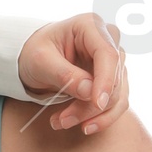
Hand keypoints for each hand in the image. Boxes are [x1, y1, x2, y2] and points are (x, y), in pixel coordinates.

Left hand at [17, 13, 128, 133]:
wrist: (34, 58)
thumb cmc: (35, 52)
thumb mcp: (41, 61)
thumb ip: (64, 74)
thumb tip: (89, 92)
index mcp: (91, 26)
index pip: (108, 54)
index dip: (106, 81)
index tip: (97, 104)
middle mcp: (109, 40)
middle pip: (114, 78)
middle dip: (90, 105)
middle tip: (62, 120)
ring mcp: (114, 61)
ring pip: (117, 95)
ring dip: (93, 115)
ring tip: (61, 122)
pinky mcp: (113, 79)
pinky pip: (116, 103)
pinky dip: (100, 118)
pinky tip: (82, 125)